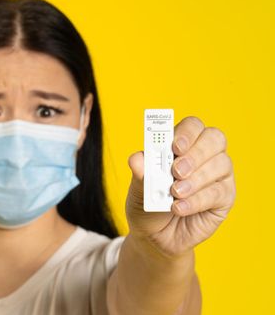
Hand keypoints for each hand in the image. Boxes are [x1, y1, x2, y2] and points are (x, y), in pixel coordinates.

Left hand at [125, 116, 235, 257]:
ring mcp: (217, 175)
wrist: (154, 236)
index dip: (186, 132)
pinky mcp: (224, 197)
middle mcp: (204, 155)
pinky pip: (218, 192)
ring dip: (195, 179)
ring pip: (220, 164)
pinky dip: (196, 200)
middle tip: (176, 170)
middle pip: (214, 139)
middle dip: (195, 153)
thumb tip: (136, 159)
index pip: (192, 126)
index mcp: (182, 144)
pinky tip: (179, 207)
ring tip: (174, 193)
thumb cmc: (147, 203)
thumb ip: (140, 172)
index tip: (174, 146)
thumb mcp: (138, 188)